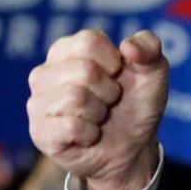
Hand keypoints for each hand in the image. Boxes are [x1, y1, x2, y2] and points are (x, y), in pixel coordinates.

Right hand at [27, 29, 167, 189]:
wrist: (133, 148)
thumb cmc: (135, 103)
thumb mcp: (152, 70)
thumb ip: (149, 46)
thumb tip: (127, 47)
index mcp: (66, 49)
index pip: (89, 42)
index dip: (114, 62)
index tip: (117, 76)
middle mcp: (44, 73)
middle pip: (84, 70)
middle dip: (109, 91)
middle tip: (109, 102)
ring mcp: (38, 103)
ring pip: (75, 97)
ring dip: (100, 112)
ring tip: (98, 117)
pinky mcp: (39, 132)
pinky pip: (71, 126)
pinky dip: (91, 133)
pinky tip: (89, 135)